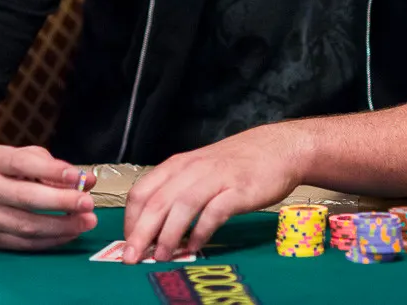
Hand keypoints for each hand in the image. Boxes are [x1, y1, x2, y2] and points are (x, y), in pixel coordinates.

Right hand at [0, 145, 97, 250]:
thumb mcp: (17, 157)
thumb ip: (51, 165)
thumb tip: (86, 180)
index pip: (23, 163)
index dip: (52, 170)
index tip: (78, 177)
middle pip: (26, 198)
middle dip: (61, 201)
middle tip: (88, 203)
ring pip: (26, 226)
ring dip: (61, 226)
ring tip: (86, 222)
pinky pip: (23, 243)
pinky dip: (49, 240)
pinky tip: (68, 234)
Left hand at [121, 123, 307, 263]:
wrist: (278, 148)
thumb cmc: (236, 163)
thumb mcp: (199, 170)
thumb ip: (177, 192)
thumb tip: (153, 226)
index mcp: (178, 165)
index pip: (142, 191)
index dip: (130, 220)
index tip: (128, 242)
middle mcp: (193, 169)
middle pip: (157, 202)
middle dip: (140, 233)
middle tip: (131, 257)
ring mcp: (216, 178)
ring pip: (182, 206)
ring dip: (167, 235)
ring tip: (160, 256)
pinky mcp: (238, 190)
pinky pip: (213, 212)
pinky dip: (200, 231)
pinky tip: (194, 246)